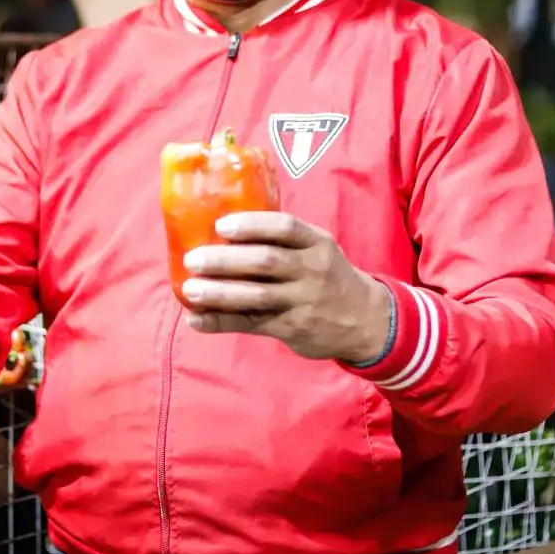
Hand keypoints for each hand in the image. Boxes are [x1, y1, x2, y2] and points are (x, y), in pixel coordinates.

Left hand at [179, 212, 391, 363]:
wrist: (365, 320)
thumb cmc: (328, 276)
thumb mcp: (318, 250)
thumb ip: (284, 241)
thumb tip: (223, 230)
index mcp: (317, 243)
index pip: (285, 227)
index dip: (252, 225)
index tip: (221, 226)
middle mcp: (312, 270)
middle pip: (265, 261)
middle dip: (225, 260)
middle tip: (193, 259)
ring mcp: (303, 301)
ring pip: (256, 296)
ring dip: (219, 293)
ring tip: (190, 289)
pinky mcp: (293, 328)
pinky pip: (252, 323)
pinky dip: (222, 322)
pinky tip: (197, 320)